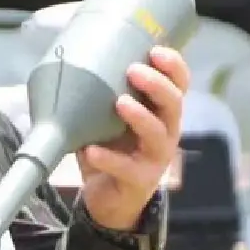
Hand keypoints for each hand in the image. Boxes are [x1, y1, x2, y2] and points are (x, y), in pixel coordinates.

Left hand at [78, 46, 189, 231]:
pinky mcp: (139, 180)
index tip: (155, 51)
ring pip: (157, 134)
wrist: (111, 198)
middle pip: (174, 104)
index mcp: (162, 112)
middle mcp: (166, 132)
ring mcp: (156, 158)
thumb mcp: (109, 118)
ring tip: (120, 103)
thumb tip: (70, 62)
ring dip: (140, 116)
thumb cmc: (114, 148)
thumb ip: (101, 96)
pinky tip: (91, 150)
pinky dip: (108, 158)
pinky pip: (126, 168)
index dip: (174, 67)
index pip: (179, 84)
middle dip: (157, 85)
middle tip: (133, 70)